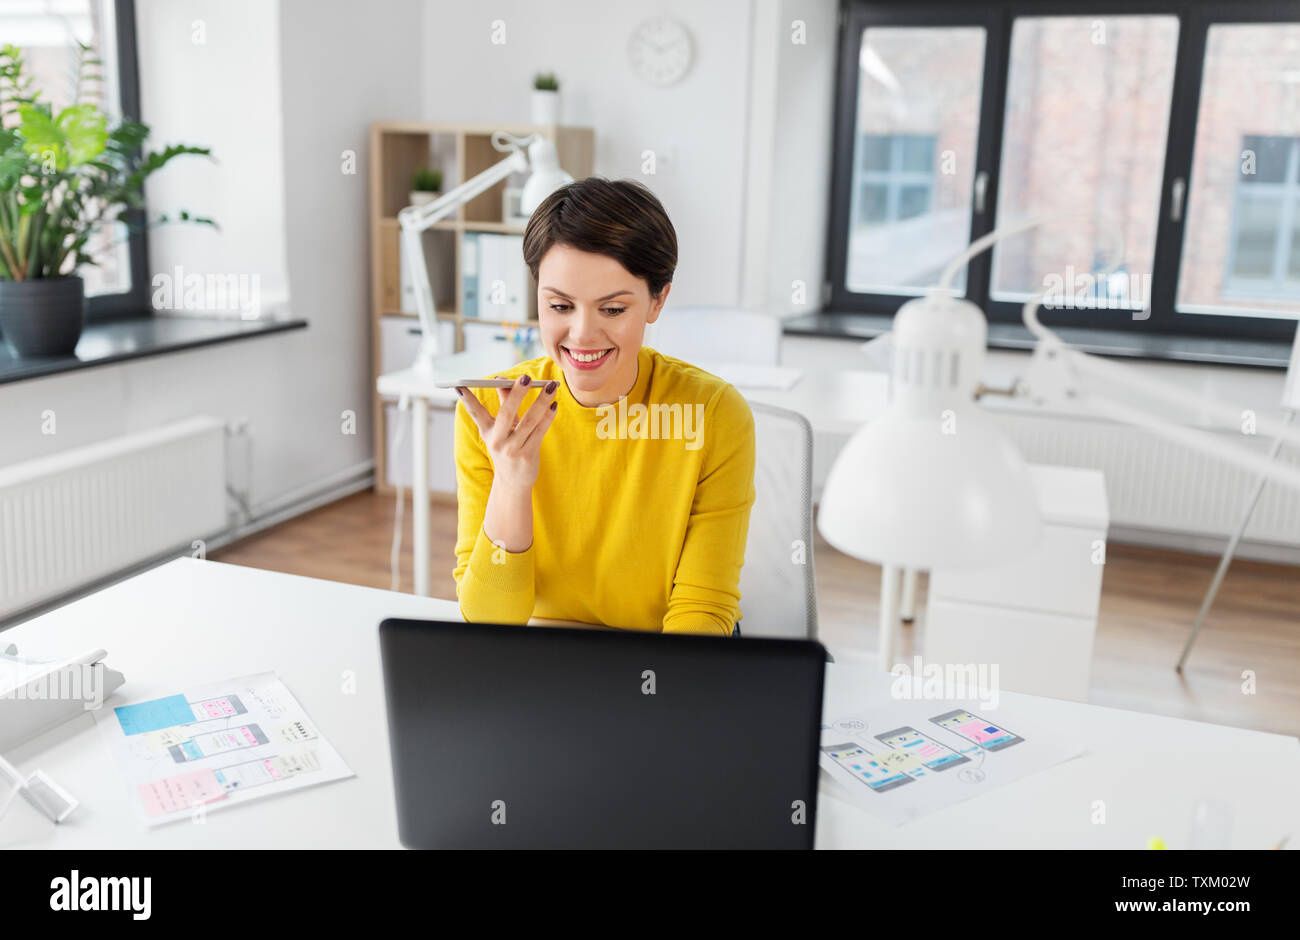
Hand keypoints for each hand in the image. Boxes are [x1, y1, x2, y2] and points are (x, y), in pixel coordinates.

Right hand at [457, 375, 559, 490]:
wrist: (513, 482)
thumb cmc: (508, 447)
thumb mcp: (501, 428)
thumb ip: (504, 402)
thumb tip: (501, 378)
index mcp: (487, 432)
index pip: (475, 413)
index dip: (468, 399)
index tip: (459, 385)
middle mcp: (497, 441)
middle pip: (506, 414)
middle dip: (516, 394)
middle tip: (526, 377)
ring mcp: (512, 450)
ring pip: (529, 421)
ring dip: (541, 402)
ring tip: (550, 386)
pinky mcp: (527, 456)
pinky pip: (540, 431)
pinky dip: (548, 416)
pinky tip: (554, 404)